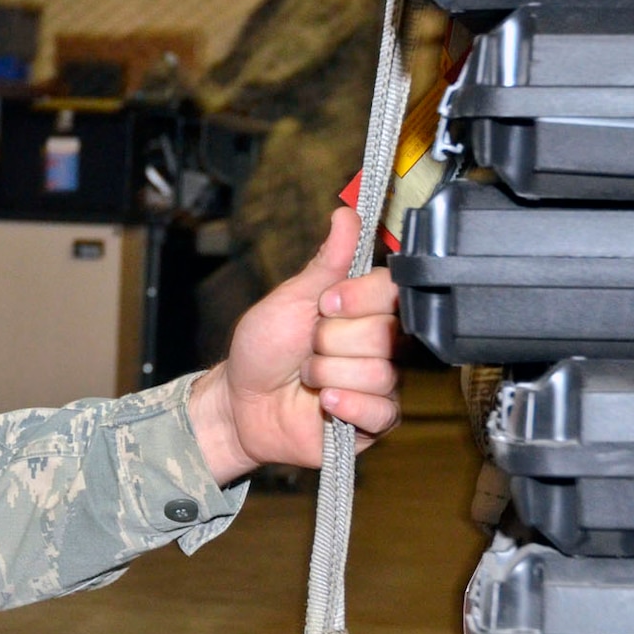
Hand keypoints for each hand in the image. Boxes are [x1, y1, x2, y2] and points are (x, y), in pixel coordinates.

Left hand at [188, 206, 400, 481]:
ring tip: (308, 378)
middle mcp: (380, 343)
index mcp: (364, 308)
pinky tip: (324, 403)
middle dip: (329, 341)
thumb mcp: (290, 299)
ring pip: (378, 371)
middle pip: (383, 332)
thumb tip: (347, 214)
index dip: (355, 298)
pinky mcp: (375, 420)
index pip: (392, 289)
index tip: (324, 306)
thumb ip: (326, 262)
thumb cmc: (262, 349)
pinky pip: (380, 410)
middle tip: (307, 348)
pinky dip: (345, 404)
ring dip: (327, 373)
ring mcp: (381, 382)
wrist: (241, 404)